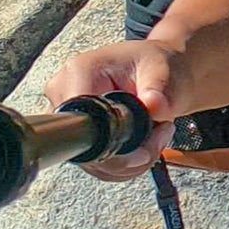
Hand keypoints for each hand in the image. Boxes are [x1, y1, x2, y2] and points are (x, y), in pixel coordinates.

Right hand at [44, 40, 181, 181]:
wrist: (158, 71)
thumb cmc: (156, 64)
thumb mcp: (163, 71)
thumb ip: (159, 91)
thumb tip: (154, 106)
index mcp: (79, 73)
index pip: (80, 125)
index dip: (112, 144)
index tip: (143, 147)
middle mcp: (65, 96)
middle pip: (84, 150)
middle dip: (128, 156)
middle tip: (159, 136)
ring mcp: (70, 118)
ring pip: (92, 164)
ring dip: (130, 162)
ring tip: (156, 134)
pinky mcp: (79, 134)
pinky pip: (96, 165)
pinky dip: (125, 164)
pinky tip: (144, 144)